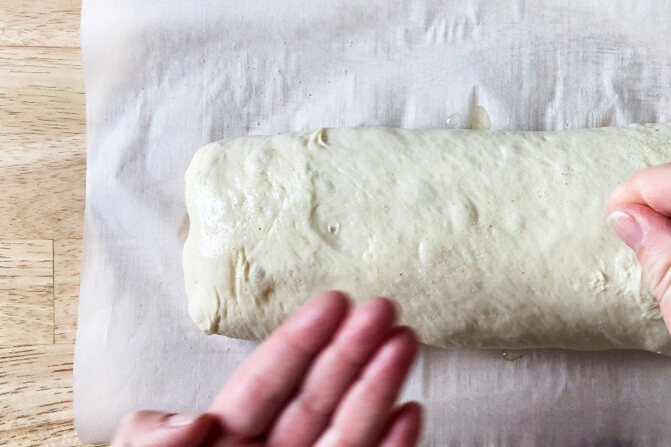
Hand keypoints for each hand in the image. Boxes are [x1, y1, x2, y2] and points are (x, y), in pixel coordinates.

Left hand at [113, 292, 420, 446]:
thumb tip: (196, 419)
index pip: (264, 383)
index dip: (299, 341)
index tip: (333, 303)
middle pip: (316, 398)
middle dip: (352, 351)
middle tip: (383, 310)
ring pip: (349, 432)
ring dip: (380, 388)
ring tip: (405, 344)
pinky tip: (409, 415)